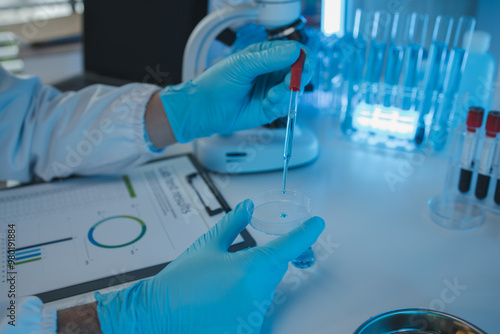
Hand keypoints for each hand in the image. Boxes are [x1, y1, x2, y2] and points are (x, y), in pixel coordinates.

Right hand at [95, 199, 324, 332]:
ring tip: (220, 286)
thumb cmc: (180, 281)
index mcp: (250, 267)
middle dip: (264, 262)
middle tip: (235, 264)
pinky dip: (245, 302)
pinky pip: (256, 310)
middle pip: (275, 270)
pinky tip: (222, 302)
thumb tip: (248, 206)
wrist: (157, 316)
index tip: (317, 224)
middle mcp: (257, 293)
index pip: (288, 247)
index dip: (305, 233)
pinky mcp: (247, 330)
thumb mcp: (206, 246)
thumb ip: (232, 224)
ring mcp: (254, 316)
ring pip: (265, 291)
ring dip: (252, 284)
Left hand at [159, 41, 313, 142]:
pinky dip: (279, 105)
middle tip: (290, 82)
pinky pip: (286, 106)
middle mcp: (272, 72)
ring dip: (287, 93)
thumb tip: (294, 52)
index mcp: (266, 55)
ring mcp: (273, 90)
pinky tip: (266, 104)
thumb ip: (269, 59)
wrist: (205, 108)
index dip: (303, 57)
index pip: (294, 52)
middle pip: (300, 71)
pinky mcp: (271, 108)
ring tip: (271, 96)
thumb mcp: (243, 65)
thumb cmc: (217, 82)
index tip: (305, 64)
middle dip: (299, 77)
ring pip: (295, 90)